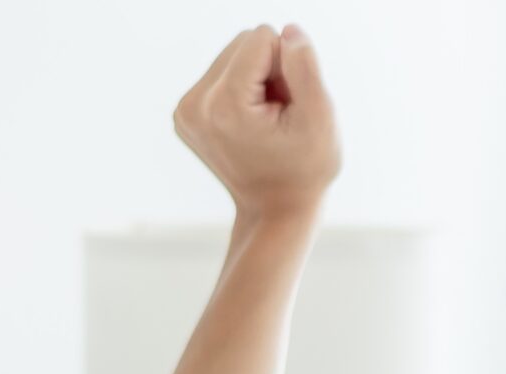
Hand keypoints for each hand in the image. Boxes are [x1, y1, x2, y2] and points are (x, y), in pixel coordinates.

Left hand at [173, 23, 338, 223]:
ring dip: (259, 80)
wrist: (274, 210)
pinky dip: (243, 90)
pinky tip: (251, 123)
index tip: (286, 108)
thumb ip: (305, 67)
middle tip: (278, 116)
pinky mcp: (185, 112)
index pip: (262, 37)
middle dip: (270, 71)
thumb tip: (287, 30)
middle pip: (243, 41)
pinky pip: (223, 72)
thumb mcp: (320, 118)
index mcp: (224, 105)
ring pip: (234, 53)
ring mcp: (185, 110)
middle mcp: (195, 104)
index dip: (287, 67)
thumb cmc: (305, 170)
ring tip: (267, 121)